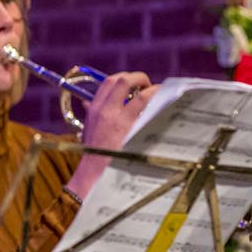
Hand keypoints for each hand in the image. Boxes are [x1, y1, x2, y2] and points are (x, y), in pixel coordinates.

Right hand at [66, 71, 156, 198]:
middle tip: (147, 85)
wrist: (96, 173)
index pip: (109, 82)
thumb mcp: (88, 130)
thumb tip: (88, 102)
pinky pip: (151, 112)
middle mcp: (107, 111)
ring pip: (143, 94)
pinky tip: (163, 110)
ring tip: (158, 96)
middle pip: (123, 80)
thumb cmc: (94, 153)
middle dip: (139, 78)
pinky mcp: (135, 131)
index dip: (124, 77)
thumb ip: (91, 113)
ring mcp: (122, 120)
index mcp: (95, 110)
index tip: (132, 83)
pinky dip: (159, 107)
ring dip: (154, 91)